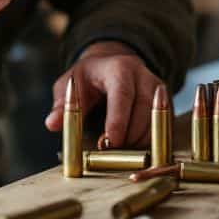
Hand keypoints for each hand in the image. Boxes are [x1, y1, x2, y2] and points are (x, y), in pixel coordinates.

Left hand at [44, 41, 161, 147]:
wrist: (111, 65)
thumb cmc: (88, 78)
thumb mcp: (70, 85)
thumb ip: (62, 105)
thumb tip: (52, 124)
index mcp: (119, 68)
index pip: (122, 95)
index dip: (117, 121)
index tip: (109, 143)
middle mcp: (143, 76)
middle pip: (143, 110)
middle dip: (128, 136)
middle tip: (110, 153)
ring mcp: (158, 90)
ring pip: (155, 122)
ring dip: (138, 142)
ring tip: (118, 151)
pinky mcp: (165, 104)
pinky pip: (162, 128)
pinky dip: (148, 142)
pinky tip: (133, 148)